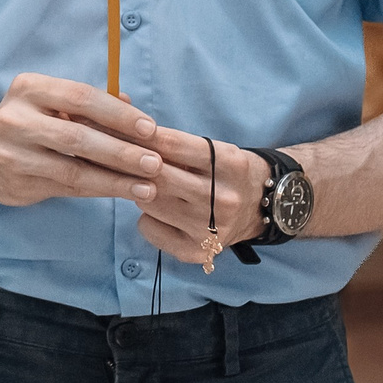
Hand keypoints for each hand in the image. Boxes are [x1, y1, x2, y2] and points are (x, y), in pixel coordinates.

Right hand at [0, 73, 165, 207]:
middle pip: (77, 138)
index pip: (80, 97)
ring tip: (148, 186)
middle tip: (155, 163)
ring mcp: (13, 156)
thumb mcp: (48, 99)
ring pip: (72, 171)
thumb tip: (133, 110)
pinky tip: (124, 193)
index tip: (150, 128)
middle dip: (121, 152)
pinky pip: (66, 189)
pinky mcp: (16, 184)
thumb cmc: (25, 118)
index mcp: (28, 89)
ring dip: (115, 180)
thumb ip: (87, 104)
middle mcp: (15, 120)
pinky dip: (99, 191)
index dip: (118, 115)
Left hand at [130, 129, 268, 260]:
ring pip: (147, 201)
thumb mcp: (215, 150)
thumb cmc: (226, 172)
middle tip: (126, 160)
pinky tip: (161, 212)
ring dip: (140, 191)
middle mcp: (223, 199)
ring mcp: (210, 229)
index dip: (140, 136)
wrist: (262, 208)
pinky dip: (146, 217)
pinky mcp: (196, 251)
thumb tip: (126, 134)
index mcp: (230, 164)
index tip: (121, 131)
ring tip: (152, 187)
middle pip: (157, 176)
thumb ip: (176, 144)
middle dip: (136, 165)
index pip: (173, 145)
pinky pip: (147, 228)